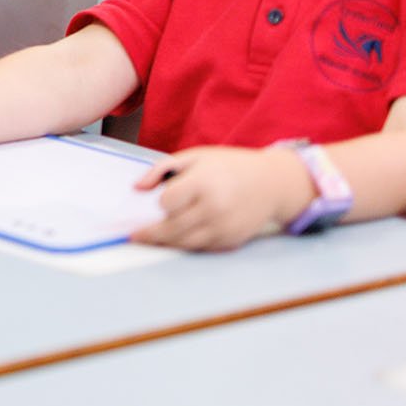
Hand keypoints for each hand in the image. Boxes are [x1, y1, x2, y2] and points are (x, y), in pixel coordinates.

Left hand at [129, 145, 311, 251]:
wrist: (271, 183)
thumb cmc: (229, 166)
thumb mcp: (195, 156)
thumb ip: (161, 169)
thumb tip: (137, 188)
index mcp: (203, 183)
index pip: (167, 203)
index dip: (159, 203)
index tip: (157, 202)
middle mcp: (214, 208)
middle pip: (172, 229)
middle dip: (150, 233)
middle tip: (133, 236)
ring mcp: (224, 228)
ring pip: (185, 243)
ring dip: (165, 243)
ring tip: (150, 239)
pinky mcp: (231, 241)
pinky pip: (201, 248)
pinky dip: (187, 244)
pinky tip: (177, 238)